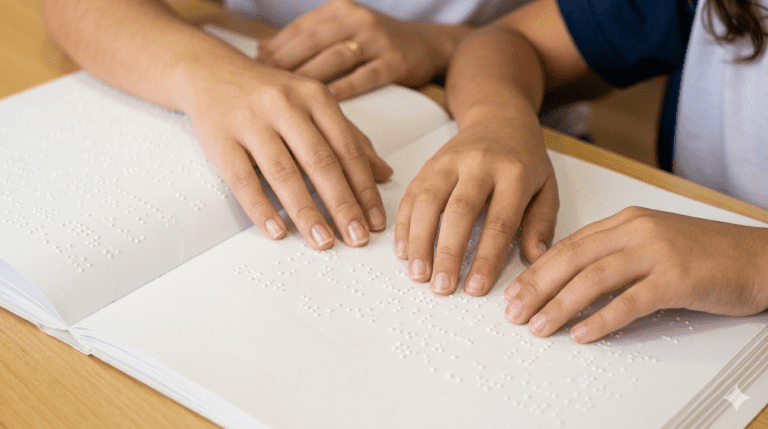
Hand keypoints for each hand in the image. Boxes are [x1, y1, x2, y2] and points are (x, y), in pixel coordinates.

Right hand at [180, 56, 392, 249]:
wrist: (212, 71)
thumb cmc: (271, 95)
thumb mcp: (314, 106)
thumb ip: (350, 138)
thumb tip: (385, 174)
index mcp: (316, 98)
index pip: (348, 149)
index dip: (364, 188)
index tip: (375, 221)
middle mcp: (285, 106)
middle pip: (320, 162)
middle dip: (342, 205)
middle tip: (356, 238)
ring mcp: (251, 121)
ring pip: (283, 173)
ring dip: (305, 212)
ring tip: (322, 242)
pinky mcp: (220, 138)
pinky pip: (242, 179)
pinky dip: (261, 208)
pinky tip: (277, 232)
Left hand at [257, 0, 465, 98]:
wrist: (427, 44)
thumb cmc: (375, 43)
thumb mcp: (342, 30)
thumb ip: (308, 40)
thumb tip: (262, 52)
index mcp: (338, 10)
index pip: (299, 28)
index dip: (275, 49)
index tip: (254, 69)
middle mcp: (356, 19)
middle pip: (312, 42)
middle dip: (285, 65)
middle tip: (265, 89)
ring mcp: (377, 39)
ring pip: (335, 59)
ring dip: (309, 79)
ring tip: (287, 100)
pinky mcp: (395, 62)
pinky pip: (363, 77)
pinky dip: (342, 90)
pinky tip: (323, 105)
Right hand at [394, 115, 558, 296]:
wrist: (499, 116)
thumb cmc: (524, 159)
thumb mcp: (547, 187)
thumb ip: (542, 222)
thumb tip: (535, 257)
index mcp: (515, 173)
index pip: (500, 221)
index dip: (486, 257)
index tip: (476, 287)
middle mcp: (479, 164)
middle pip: (460, 211)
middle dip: (448, 252)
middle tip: (441, 287)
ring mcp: (450, 162)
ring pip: (428, 201)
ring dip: (419, 240)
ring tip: (417, 274)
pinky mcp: (429, 164)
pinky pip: (411, 194)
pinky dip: (403, 224)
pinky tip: (402, 250)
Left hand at [504, 207, 767, 342]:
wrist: (759, 257)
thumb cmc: (706, 253)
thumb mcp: (652, 242)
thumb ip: (613, 253)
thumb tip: (571, 278)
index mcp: (626, 221)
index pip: (568, 245)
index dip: (537, 270)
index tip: (514, 291)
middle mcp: (637, 231)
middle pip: (573, 258)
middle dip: (537, 287)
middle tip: (513, 312)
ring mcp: (657, 252)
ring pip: (594, 278)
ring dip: (560, 304)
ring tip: (538, 327)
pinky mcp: (678, 277)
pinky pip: (631, 301)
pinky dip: (603, 319)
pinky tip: (583, 334)